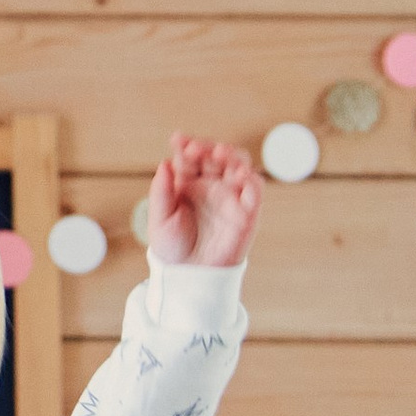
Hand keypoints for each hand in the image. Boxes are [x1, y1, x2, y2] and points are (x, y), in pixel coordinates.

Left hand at [146, 135, 260, 269]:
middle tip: (197, 150)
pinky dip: (252, 180)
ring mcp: (230, 196)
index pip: (191, 155)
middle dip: (209, 147)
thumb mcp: (160, 219)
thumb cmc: (172, 245)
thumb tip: (164, 163)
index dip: (187, 145)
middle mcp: (211, 184)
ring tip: (221, 155)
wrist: (189, 275)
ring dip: (233, 156)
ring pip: (239, 165)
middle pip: (217, 155)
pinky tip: (242, 176)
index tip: (178, 140)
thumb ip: (161, 192)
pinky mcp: (246, 212)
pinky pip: (255, 191)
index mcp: (188, 181)